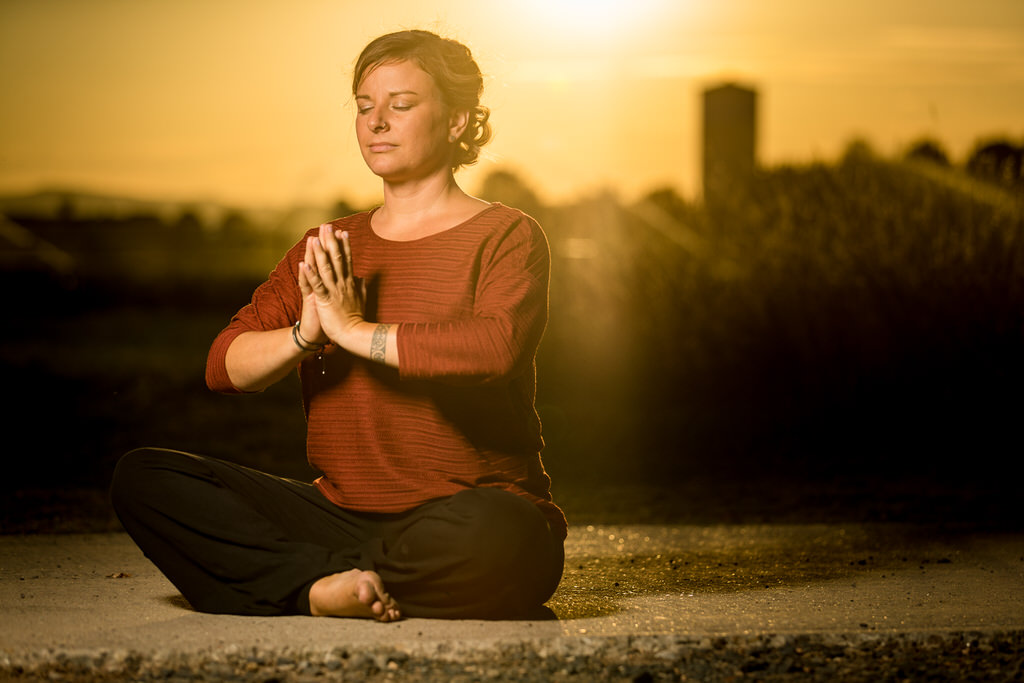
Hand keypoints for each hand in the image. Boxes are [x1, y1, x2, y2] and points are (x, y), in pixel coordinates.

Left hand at [298, 224, 365, 345]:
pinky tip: (304, 264)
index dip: (344, 245)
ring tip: (313, 239)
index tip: (342, 232)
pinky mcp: (325, 300)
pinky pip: (317, 285)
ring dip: (319, 253)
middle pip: (336, 258)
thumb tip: (362, 278)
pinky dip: (310, 274)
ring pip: (326, 269)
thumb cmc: (357, 319)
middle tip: (326, 226)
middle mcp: (342, 283)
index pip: (347, 260)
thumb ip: (362, 287)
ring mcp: (334, 291)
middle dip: (330, 242)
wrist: (355, 334)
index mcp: (350, 283)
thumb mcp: (361, 299)